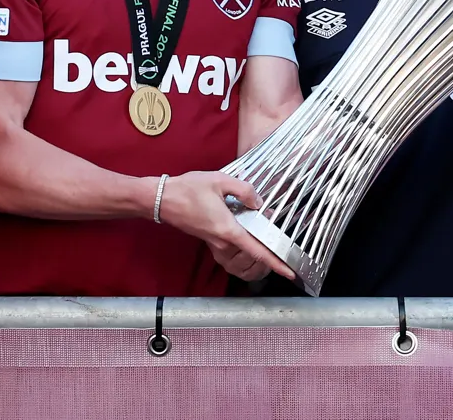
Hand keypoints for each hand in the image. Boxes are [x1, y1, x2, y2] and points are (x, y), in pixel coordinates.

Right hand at [157, 171, 295, 281]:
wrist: (162, 199)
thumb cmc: (187, 190)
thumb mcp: (220, 180)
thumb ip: (244, 190)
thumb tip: (258, 202)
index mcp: (228, 229)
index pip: (257, 251)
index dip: (276, 263)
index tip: (290, 272)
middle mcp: (223, 241)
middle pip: (253, 251)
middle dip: (267, 243)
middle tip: (271, 223)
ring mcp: (216, 243)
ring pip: (243, 250)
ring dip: (254, 242)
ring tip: (257, 222)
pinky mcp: (211, 240)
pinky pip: (233, 246)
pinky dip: (243, 240)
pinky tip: (241, 220)